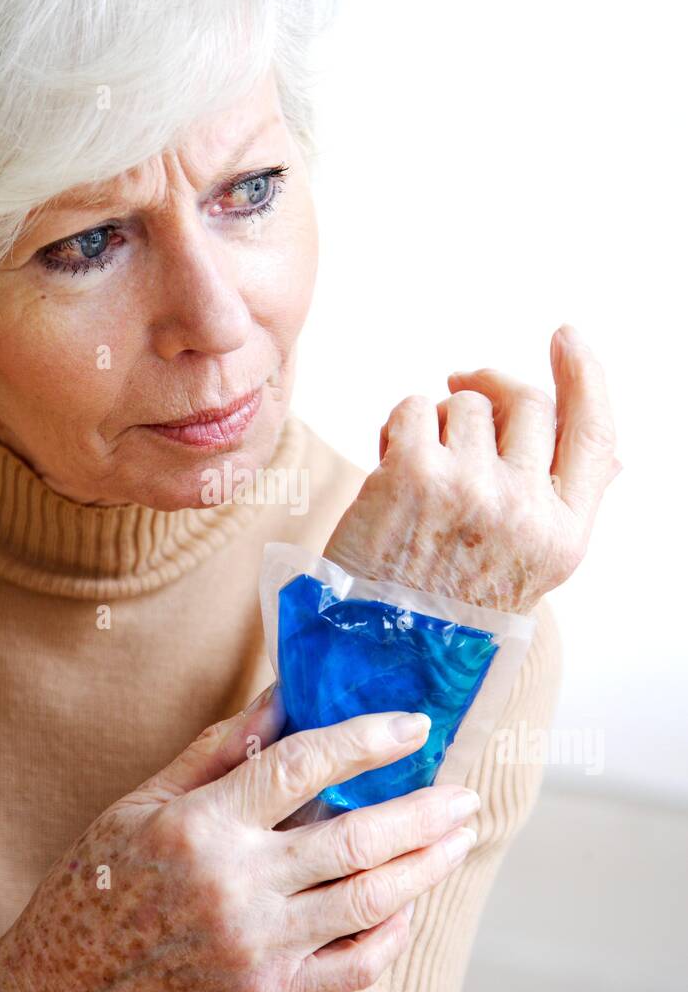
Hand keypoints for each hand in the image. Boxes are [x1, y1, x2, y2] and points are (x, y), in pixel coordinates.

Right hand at [0, 687, 479, 991]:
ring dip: (425, 865)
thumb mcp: (144, 800)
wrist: (69, 985)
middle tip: (464, 791)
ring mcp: (256, 944)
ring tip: (458, 837)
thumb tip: (280, 698)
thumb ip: (217, 749)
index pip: (302, 766)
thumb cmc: (103, 880)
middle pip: (354, 837)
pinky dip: (391, 934)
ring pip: (366, 899)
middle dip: (422, 810)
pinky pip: (352, 966)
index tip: (413, 724)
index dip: (365, 739)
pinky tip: (410, 906)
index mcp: (203, 823)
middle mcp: (235, 883)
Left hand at [323, 324, 619, 615]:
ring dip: (438, 420)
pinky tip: (388, 465)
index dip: (585, 376)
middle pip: (527, 403)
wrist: (377, 652)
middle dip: (491, 385)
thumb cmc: (446, 609)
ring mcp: (470, 487)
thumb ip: (564, 509)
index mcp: (562, 536)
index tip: (567, 339)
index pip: (594, 434)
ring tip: (418, 464)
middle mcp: (524, 510)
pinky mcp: (413, 472)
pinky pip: (415, 408)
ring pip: (466, 403)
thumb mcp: (525, 570)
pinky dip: (398, 426)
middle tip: (461, 384)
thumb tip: (616, 457)